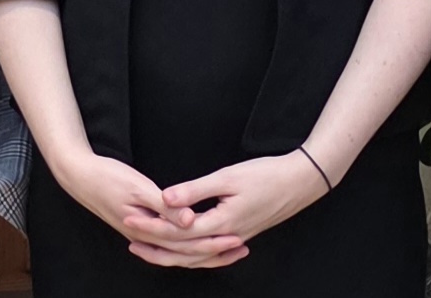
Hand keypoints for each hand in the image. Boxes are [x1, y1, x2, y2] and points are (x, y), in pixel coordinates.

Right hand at [54, 150, 246, 265]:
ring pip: (178, 250)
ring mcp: (142, 233)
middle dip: (213, 250)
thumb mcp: (137, 187)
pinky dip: (187, 242)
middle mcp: (145, 237)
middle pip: (184, 251)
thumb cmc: (107, 178)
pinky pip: (169, 241)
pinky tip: (198, 237)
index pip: (185, 242)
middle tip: (240, 246)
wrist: (79, 175)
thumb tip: (189, 221)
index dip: (211, 241)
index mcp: (145, 229)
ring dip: (202, 249)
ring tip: (226, 246)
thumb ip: (164, 206)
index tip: (235, 238)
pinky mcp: (140, 225)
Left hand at [129, 152, 326, 266]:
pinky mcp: (241, 233)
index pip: (178, 232)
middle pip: (185, 250)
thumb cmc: (266, 175)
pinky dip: (195, 254)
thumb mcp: (228, 177)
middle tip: (130, 239)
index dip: (152, 226)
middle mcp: (227, 236)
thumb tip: (166, 198)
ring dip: (172, 254)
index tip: (130, 218)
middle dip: (156, 245)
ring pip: (198, 255)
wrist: (300, 182)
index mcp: (222, 223)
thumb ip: (195, 189)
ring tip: (149, 249)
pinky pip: (211, 251)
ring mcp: (236, 238)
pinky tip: (186, 251)